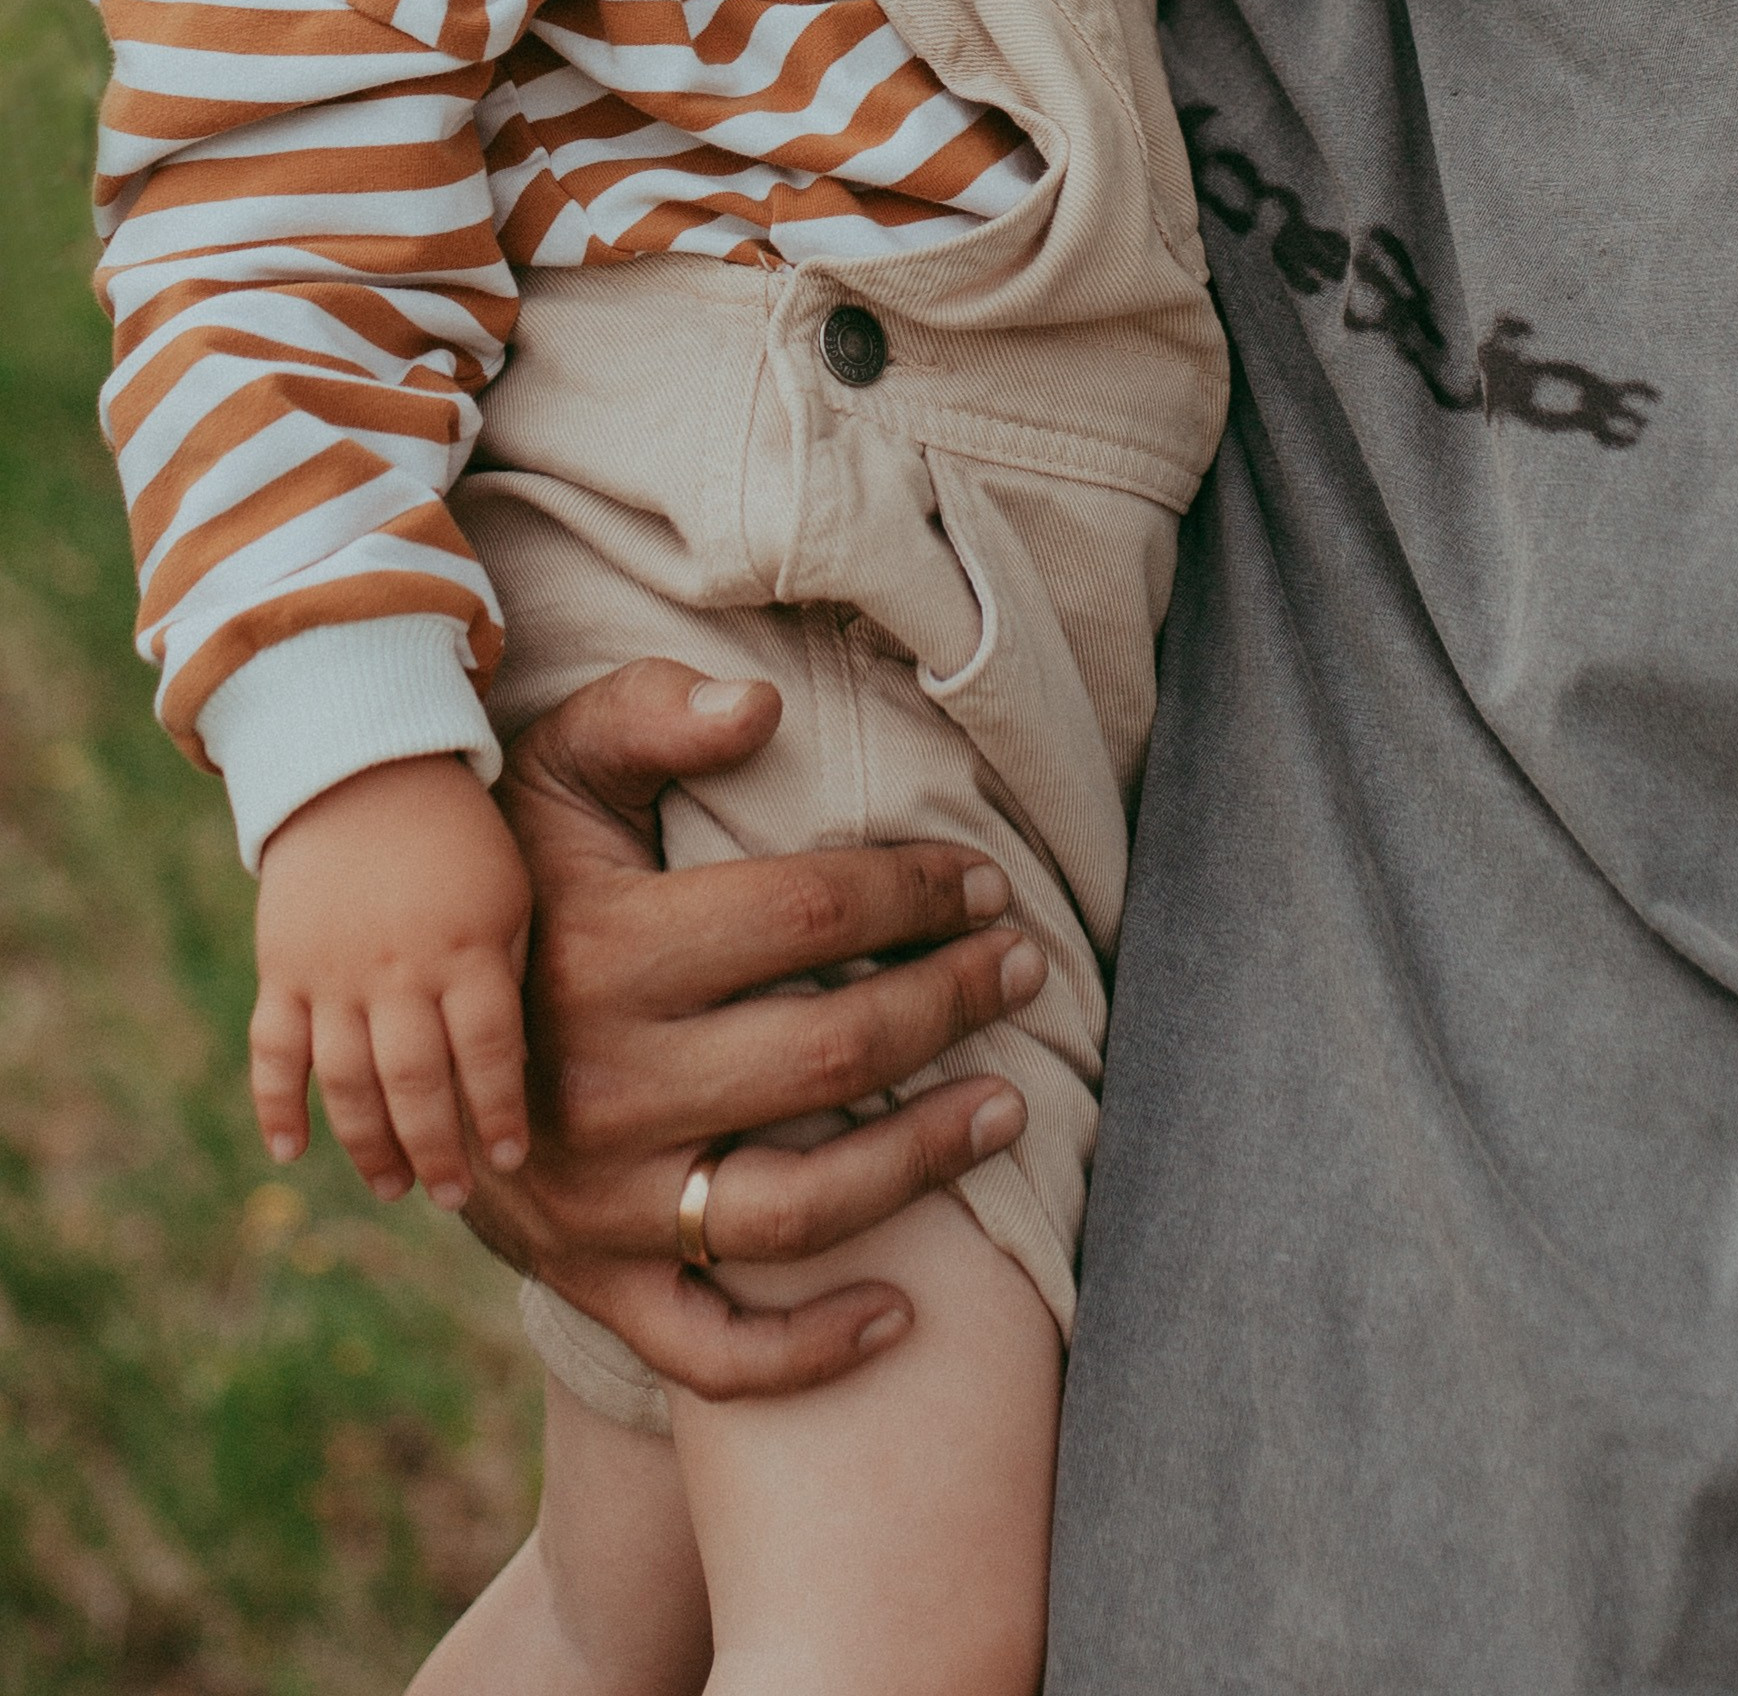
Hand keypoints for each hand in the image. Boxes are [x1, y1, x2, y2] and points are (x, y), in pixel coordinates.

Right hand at [252, 753, 532, 1208]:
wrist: (365, 770)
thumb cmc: (457, 839)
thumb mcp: (507, 894)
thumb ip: (504, 978)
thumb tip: (510, 1073)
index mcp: (466, 948)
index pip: (489, 1052)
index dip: (500, 1112)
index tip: (512, 1159)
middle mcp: (398, 969)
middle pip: (417, 1083)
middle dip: (437, 1151)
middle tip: (453, 1197)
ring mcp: (332, 973)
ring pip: (346, 1082)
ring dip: (367, 1145)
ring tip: (392, 1188)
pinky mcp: (282, 969)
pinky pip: (272, 1050)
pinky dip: (276, 1104)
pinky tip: (291, 1152)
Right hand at [463, 660, 1043, 1400]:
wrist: (396, 1029)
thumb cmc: (518, 877)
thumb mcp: (555, 772)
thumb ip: (650, 716)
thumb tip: (762, 703)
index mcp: (607, 951)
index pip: (808, 914)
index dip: (915, 891)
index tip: (983, 881)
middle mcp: (605, 1085)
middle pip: (829, 1051)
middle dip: (951, 1002)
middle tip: (1025, 966)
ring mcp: (602, 1202)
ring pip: (799, 1204)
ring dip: (923, 1158)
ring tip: (1009, 1105)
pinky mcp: (595, 1284)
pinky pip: (711, 1350)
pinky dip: (809, 1350)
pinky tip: (901, 1312)